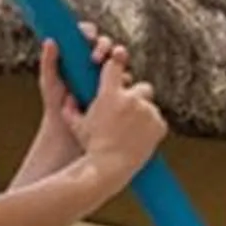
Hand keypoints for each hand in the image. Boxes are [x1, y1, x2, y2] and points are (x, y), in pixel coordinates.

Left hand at [37, 21, 124, 133]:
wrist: (69, 133)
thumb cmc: (56, 106)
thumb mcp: (50, 83)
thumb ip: (48, 63)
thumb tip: (50, 40)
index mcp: (77, 55)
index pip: (86, 35)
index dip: (89, 32)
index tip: (87, 37)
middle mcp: (94, 63)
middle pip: (105, 44)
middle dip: (104, 46)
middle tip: (95, 58)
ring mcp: (107, 75)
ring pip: (118, 59)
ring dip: (117, 59)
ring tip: (107, 69)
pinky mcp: (118, 90)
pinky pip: (126, 79)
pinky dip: (124, 79)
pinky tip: (119, 85)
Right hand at [54, 32, 167, 175]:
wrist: (108, 168)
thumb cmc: (90, 147)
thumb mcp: (77, 126)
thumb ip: (70, 109)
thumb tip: (67, 98)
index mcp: (110, 94)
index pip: (115, 65)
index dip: (117, 60)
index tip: (118, 57)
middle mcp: (131, 99)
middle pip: (141, 87)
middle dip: (137, 96)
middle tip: (129, 110)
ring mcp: (147, 112)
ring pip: (149, 107)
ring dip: (143, 115)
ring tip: (133, 131)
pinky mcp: (159, 125)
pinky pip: (157, 122)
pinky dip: (151, 128)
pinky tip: (141, 138)